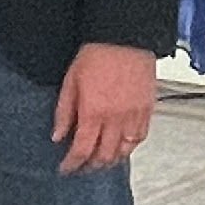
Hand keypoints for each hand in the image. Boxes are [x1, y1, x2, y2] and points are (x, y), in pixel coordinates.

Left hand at [52, 40, 157, 173]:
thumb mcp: (71, 82)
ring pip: (124, 151)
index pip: (81, 150)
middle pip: (103, 156)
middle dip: (90, 166)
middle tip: (82, 167)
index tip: (66, 168)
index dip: (72, 164)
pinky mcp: (147, 110)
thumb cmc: (98, 53)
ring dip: (111, 160)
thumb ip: (63, 112)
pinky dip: (130, 147)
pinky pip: (140, 137)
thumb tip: (58, 134)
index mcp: (93, 113)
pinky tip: (122, 146)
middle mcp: (115, 119)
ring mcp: (134, 116)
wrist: (125, 37)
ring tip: (101, 161)